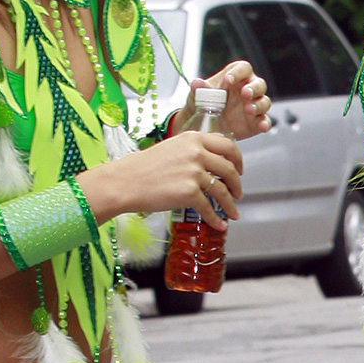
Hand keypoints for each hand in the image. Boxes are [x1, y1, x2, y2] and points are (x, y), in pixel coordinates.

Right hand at [93, 126, 244, 226]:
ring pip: (222, 190)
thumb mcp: (171, 148)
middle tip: (237, 192)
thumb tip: (209, 163)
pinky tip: (219, 224)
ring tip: (233, 212)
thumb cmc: (142, 167)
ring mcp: (194, 172)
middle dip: (237, 184)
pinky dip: (216, 219)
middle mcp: (196, 152)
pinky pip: (209, 208)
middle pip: (229, 168)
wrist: (124, 182)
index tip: (239, 168)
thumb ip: (191, 151)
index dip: (237, 159)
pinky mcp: (189, 192)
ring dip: (230, 204)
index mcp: (192, 138)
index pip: (227, 145)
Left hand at [180, 58, 270, 139]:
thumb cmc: (204, 102)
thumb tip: (197, 83)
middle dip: (254, 88)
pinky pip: (265, 121)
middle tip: (245, 93)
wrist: (204, 125)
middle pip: (259, 84)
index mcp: (236, 77)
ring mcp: (254, 106)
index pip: (243, 68)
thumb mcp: (198, 95)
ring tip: (248, 109)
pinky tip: (261, 126)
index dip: (238, 72)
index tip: (229, 79)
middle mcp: (248, 89)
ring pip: (264, 102)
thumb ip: (199, 88)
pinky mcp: (256, 121)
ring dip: (258, 105)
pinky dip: (265, 123)